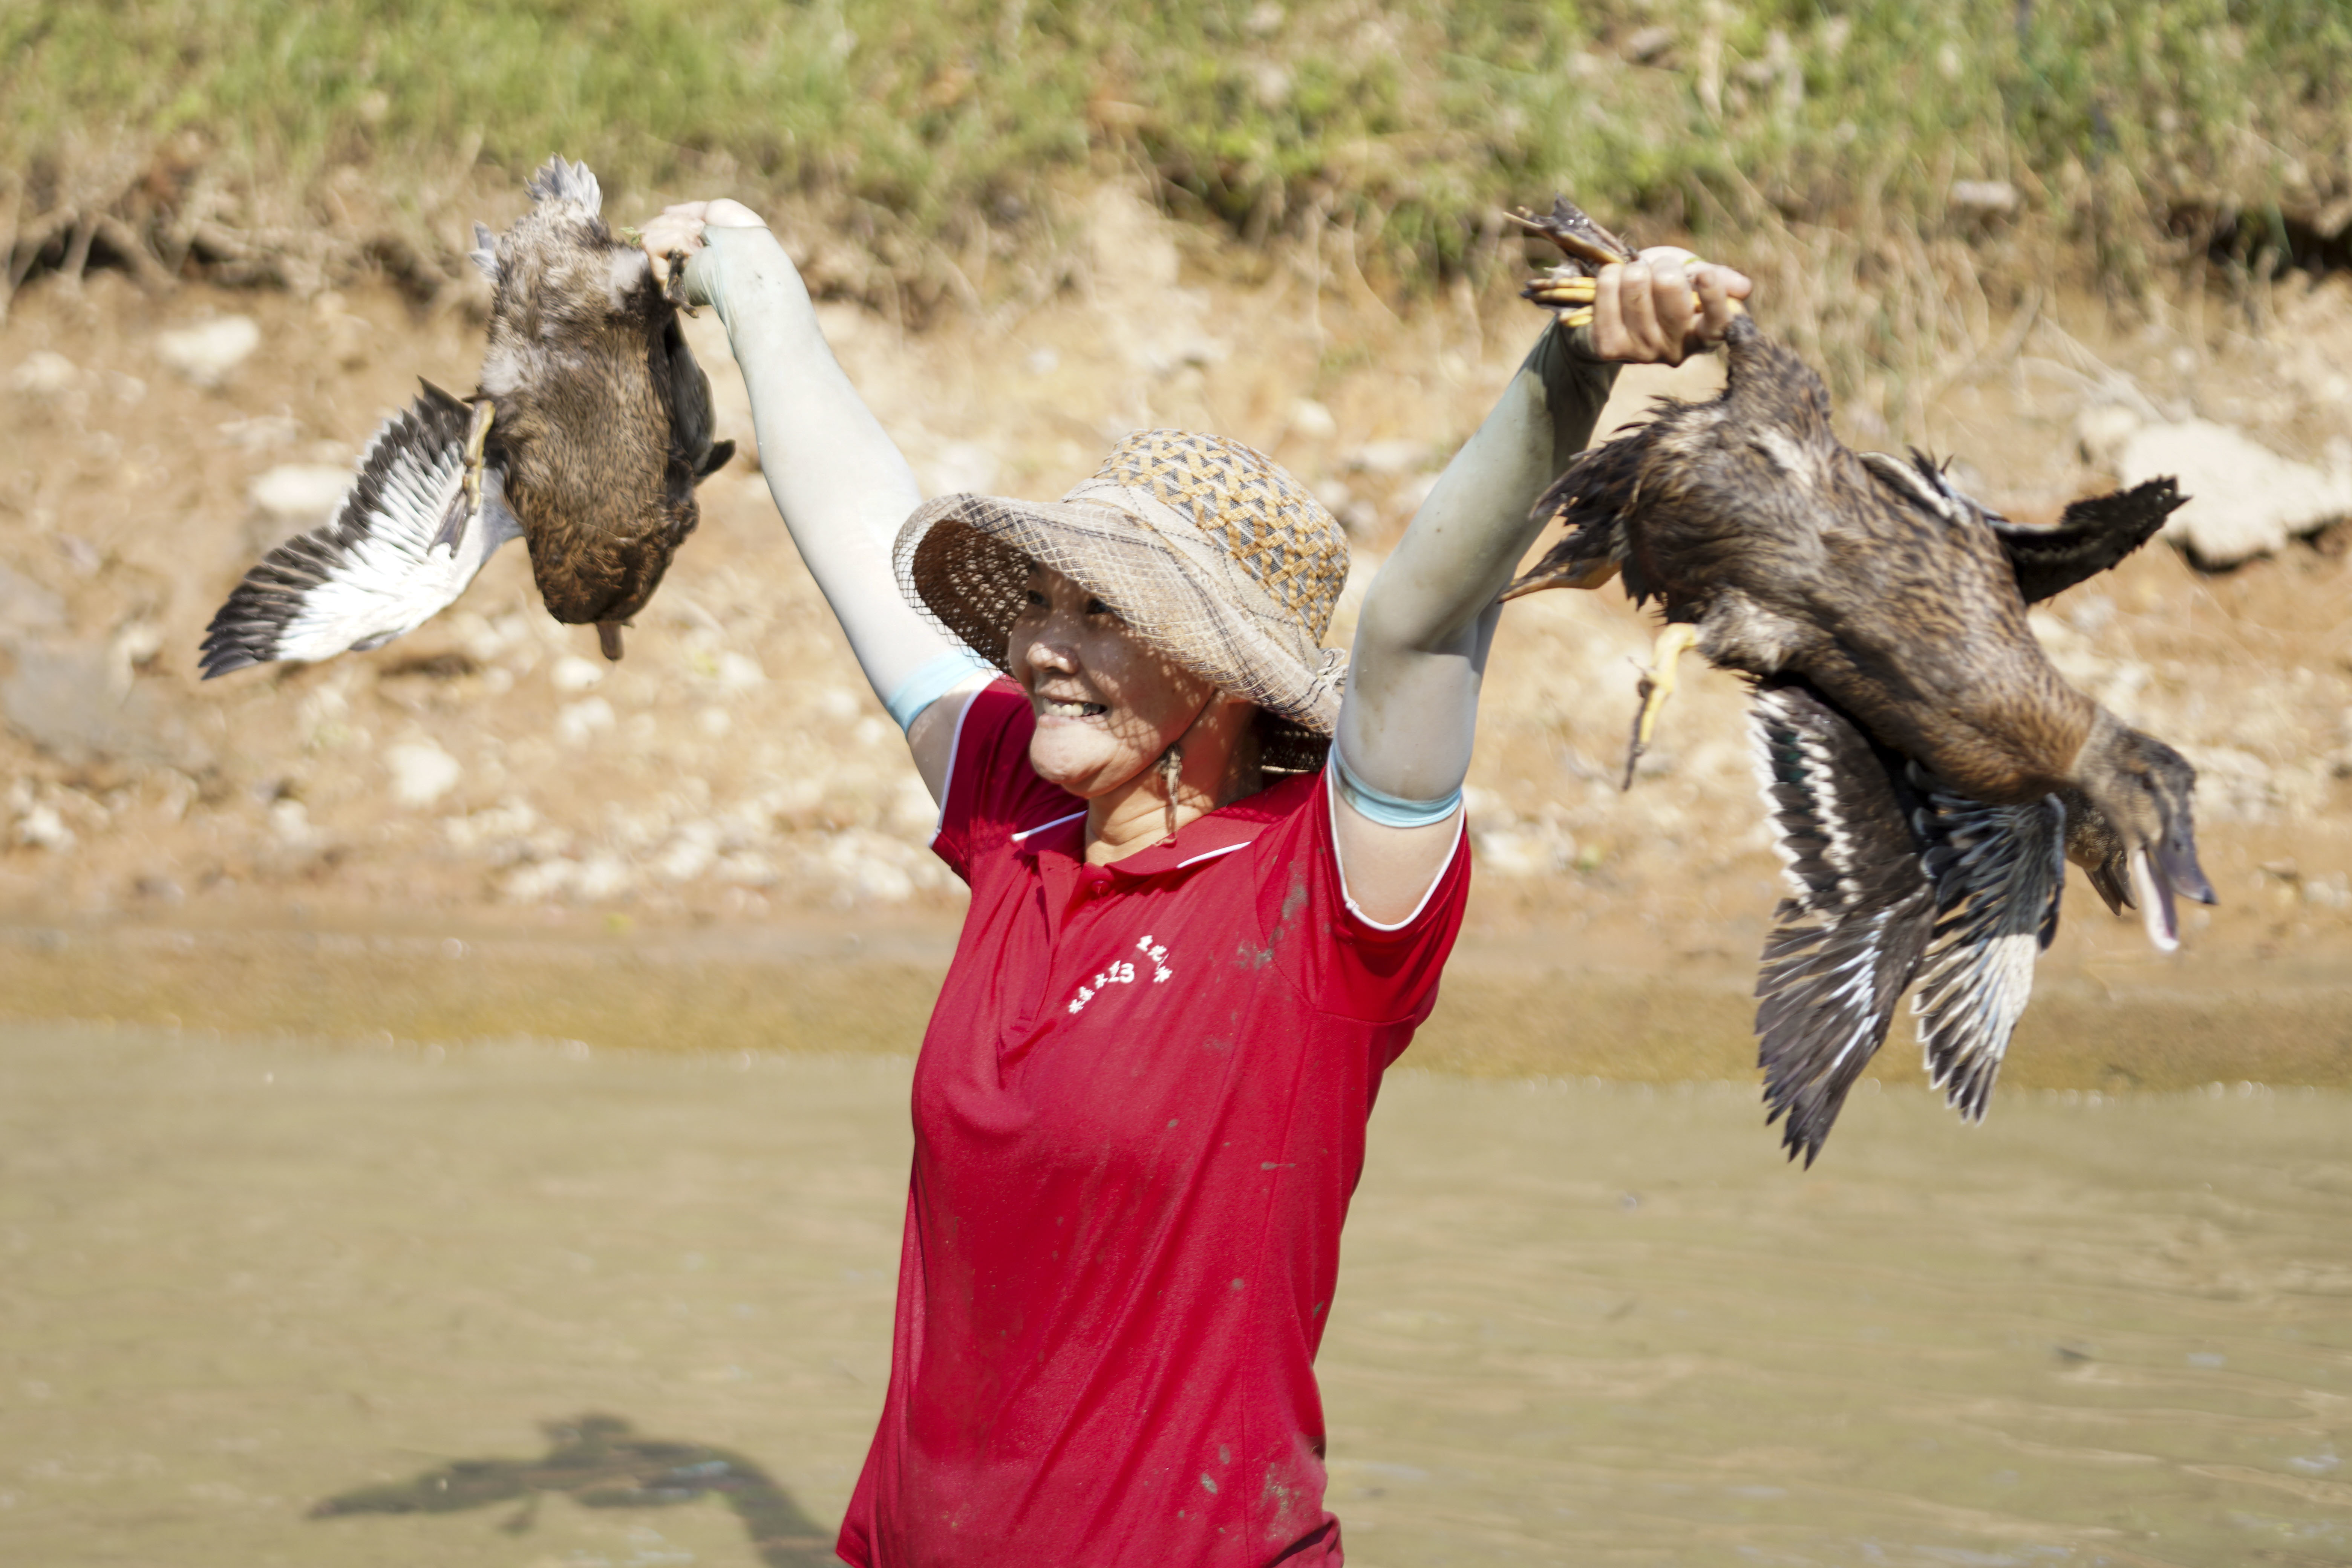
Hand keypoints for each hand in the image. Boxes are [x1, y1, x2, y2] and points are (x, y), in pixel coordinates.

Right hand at [641, 198, 767, 293]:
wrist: (749, 249)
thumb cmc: (740, 230)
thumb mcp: (714, 210)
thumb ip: (687, 212)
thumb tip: (663, 211)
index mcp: (687, 243)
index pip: (660, 226)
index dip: (674, 220)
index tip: (697, 224)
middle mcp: (677, 258)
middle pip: (651, 228)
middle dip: (676, 223)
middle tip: (701, 233)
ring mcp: (671, 269)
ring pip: (649, 236)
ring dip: (676, 232)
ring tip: (699, 245)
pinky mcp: (668, 280)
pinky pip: (651, 246)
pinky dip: (671, 241)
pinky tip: (692, 253)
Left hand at [1587, 246, 1751, 365]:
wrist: (1623, 308)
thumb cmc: (1667, 289)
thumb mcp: (1696, 279)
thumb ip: (1719, 278)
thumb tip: (1743, 288)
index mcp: (1705, 335)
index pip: (1718, 322)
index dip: (1713, 297)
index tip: (1706, 274)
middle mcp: (1676, 351)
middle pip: (1670, 289)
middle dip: (1664, 267)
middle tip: (1660, 269)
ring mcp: (1641, 352)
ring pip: (1635, 286)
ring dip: (1635, 270)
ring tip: (1637, 275)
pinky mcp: (1610, 347)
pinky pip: (1607, 293)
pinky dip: (1610, 275)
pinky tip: (1615, 278)